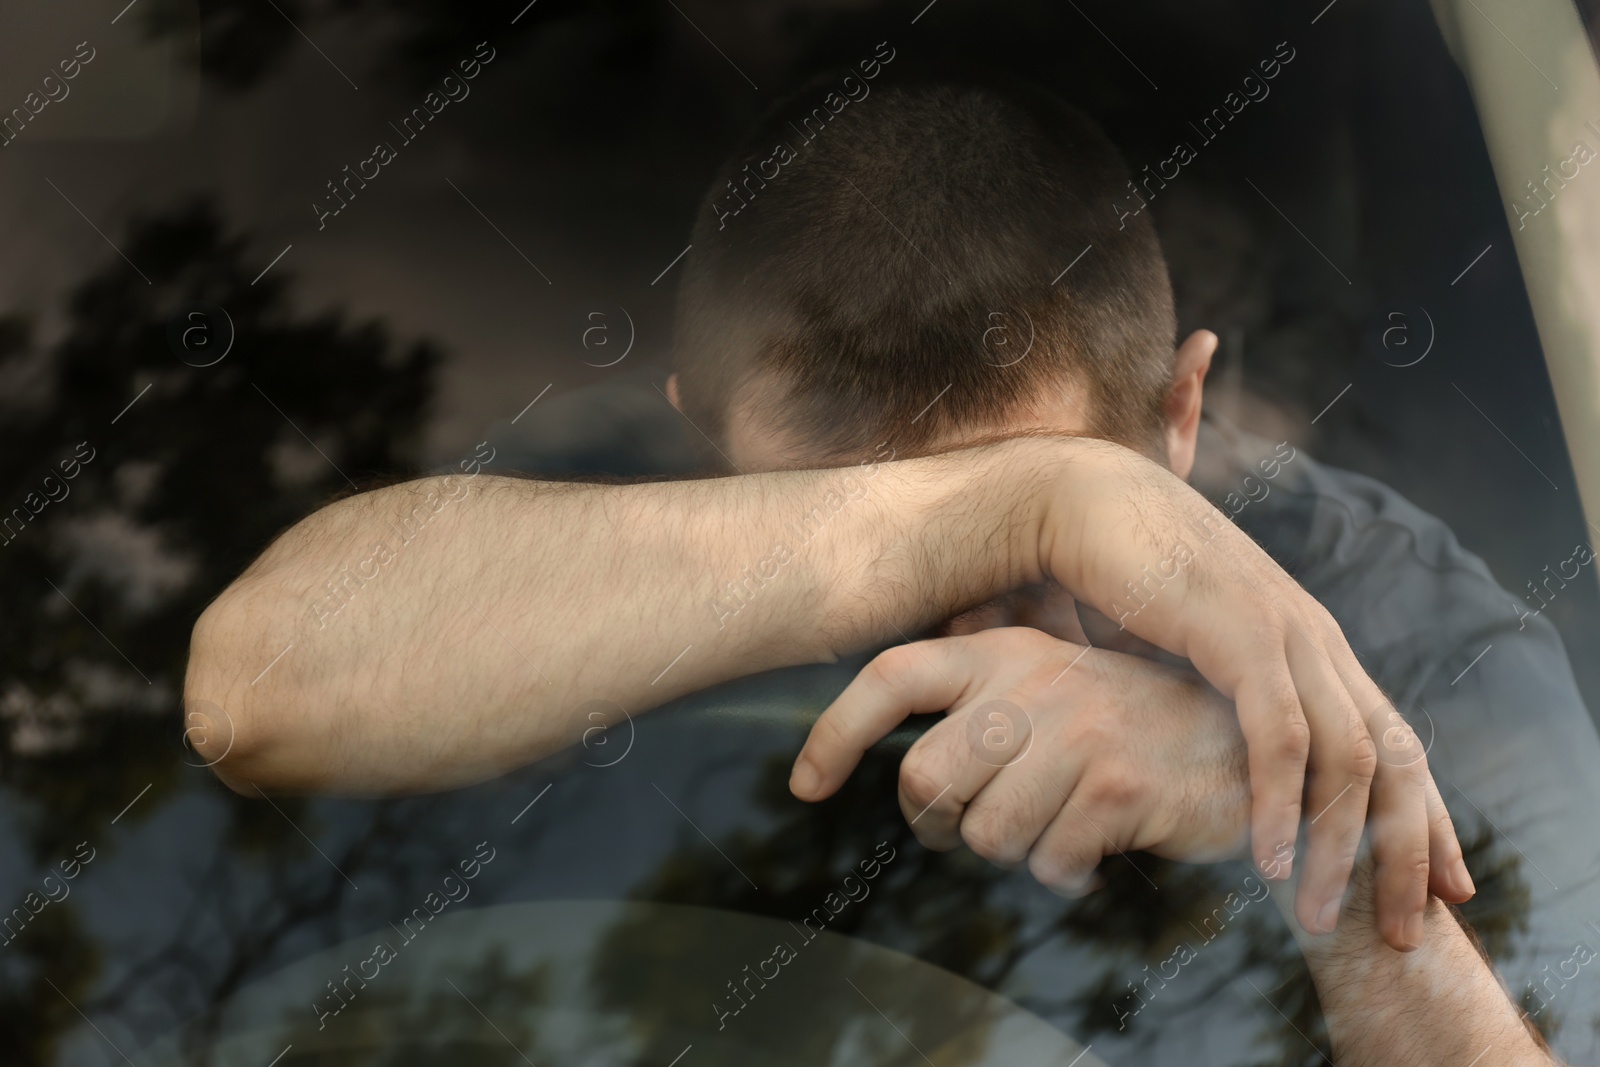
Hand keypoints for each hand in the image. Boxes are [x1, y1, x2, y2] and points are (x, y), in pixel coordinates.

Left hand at [792, 628, 1251, 891]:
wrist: (1248, 739)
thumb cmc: (1131, 723)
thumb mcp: (1054, 684)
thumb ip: (987, 697)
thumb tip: (908, 758)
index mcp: (1004, 649)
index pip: (891, 677)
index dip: (834, 732)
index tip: (803, 787)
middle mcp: (1031, 680)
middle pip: (924, 781)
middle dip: (943, 825)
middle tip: (981, 826)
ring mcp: (1075, 729)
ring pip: (986, 835)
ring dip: (1017, 851)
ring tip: (1059, 825)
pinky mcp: (1116, 784)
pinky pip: (1050, 863)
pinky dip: (1068, 871)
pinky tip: (1101, 841)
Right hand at [1029, 440, 1472, 946]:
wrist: (1077, 500)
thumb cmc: (1119, 579)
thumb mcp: (1184, 656)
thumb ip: (1213, 706)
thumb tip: (1208, 768)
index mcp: (1309, 645)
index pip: (1393, 742)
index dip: (1424, 816)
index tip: (1443, 886)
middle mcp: (1315, 639)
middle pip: (1395, 759)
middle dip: (1408, 851)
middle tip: (1405, 929)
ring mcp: (1282, 630)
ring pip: (1347, 757)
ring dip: (1337, 846)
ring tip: (1316, 916)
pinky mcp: (1236, 630)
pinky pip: (1277, 734)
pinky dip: (1280, 801)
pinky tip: (1268, 857)